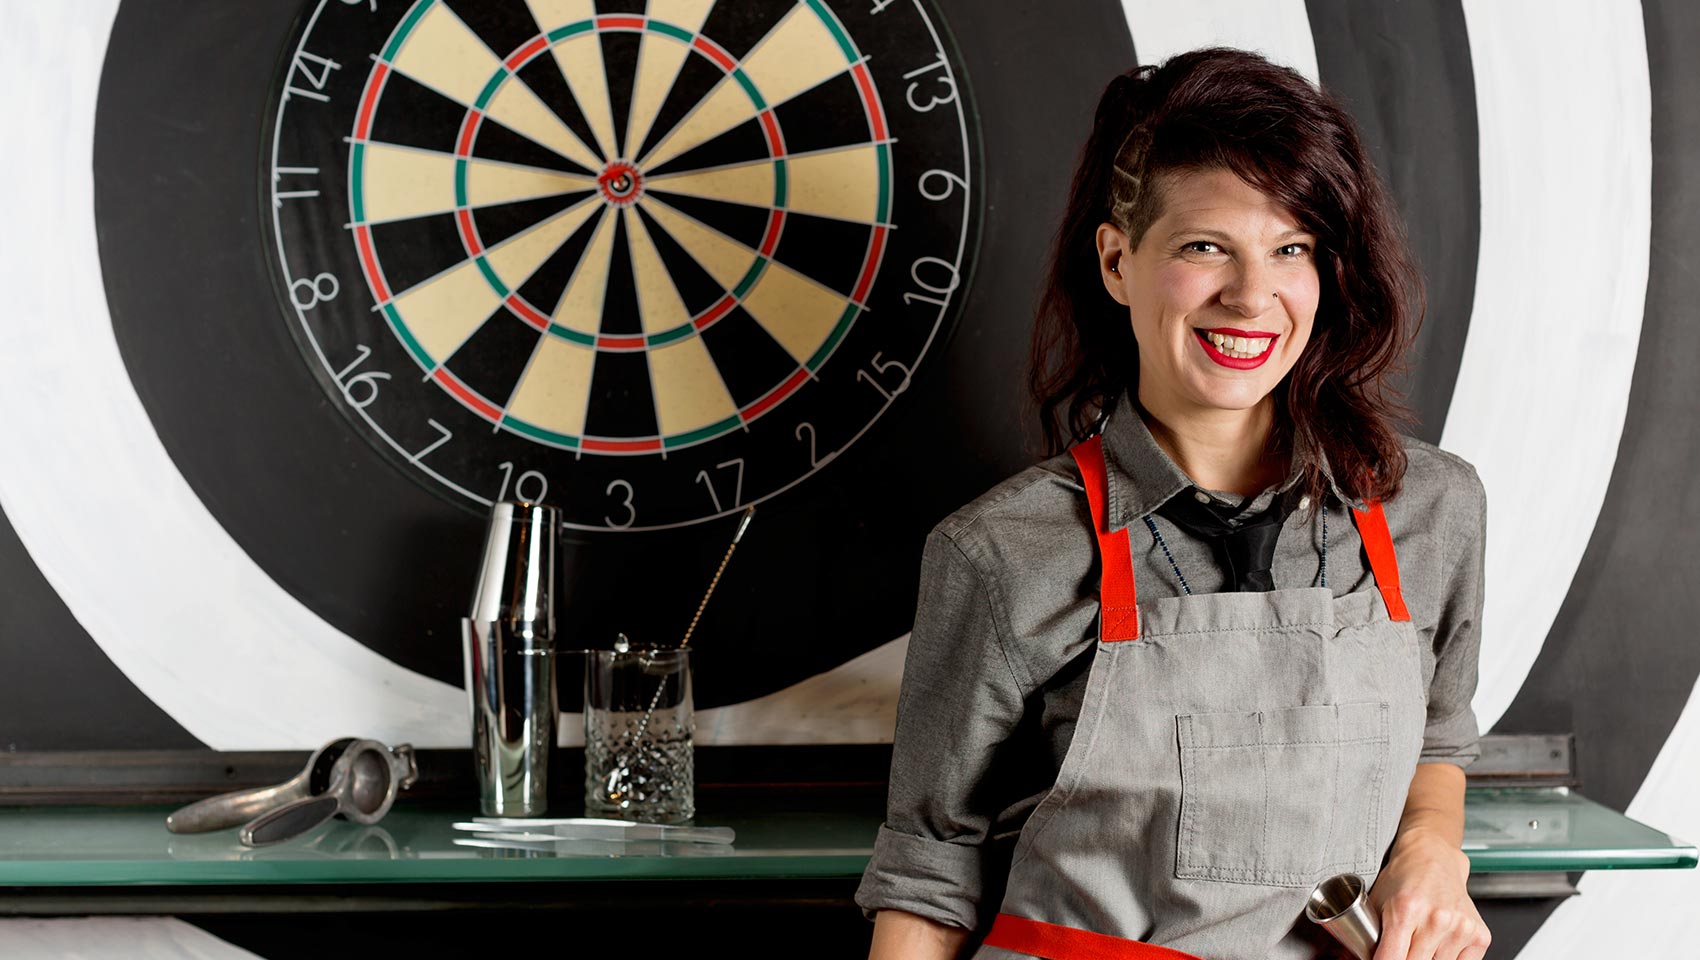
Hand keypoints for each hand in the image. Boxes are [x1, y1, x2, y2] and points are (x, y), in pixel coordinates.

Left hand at [1368, 831, 1490, 959]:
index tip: (1382, 959)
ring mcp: (1460, 929)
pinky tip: (1441, 943)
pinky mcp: (1479, 936)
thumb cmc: (1403, 878)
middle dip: (1405, 958)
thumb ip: (1372, 934)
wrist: (1433, 857)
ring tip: (1422, 940)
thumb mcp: (1377, 902)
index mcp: (1406, 911)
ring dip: (1428, 958)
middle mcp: (1436, 920)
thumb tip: (1363, 958)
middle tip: (1402, 947)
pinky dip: (1449, 959)